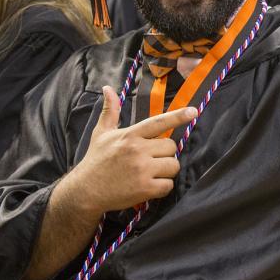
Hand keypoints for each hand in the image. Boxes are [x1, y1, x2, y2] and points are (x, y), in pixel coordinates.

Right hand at [63, 87, 196, 214]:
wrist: (86, 191)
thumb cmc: (96, 160)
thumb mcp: (101, 133)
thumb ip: (110, 111)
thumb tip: (107, 88)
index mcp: (130, 134)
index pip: (158, 122)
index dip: (177, 117)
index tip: (194, 111)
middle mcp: (137, 150)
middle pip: (171, 146)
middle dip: (165, 153)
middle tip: (151, 159)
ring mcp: (142, 170)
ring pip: (173, 166)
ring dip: (166, 171)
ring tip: (151, 173)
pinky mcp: (145, 188)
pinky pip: (169, 185)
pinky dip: (162, 187)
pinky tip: (150, 186)